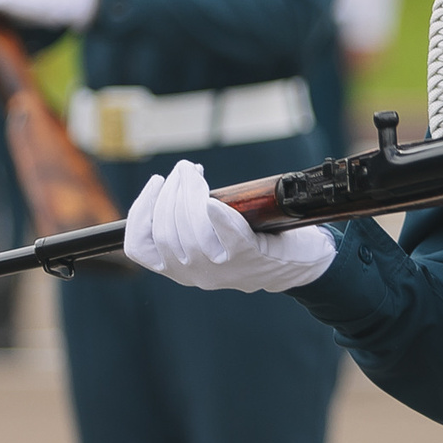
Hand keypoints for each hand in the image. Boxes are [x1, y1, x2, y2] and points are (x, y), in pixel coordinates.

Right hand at [124, 159, 334, 291]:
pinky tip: (214, 201)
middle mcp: (196, 274)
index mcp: (181, 269)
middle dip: (171, 193)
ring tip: (195, 174)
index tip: (156, 183)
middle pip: (166, 233)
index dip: (140, 213)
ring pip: (192, 234)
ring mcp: (223, 269)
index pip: (140, 248)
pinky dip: (219, 218)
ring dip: (190, 196)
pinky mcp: (251, 258)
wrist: (301, 263)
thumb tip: (178, 181)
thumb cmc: (253, 242)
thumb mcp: (212, 240)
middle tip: (183, 169)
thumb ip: (190, 223)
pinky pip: (229, 238)